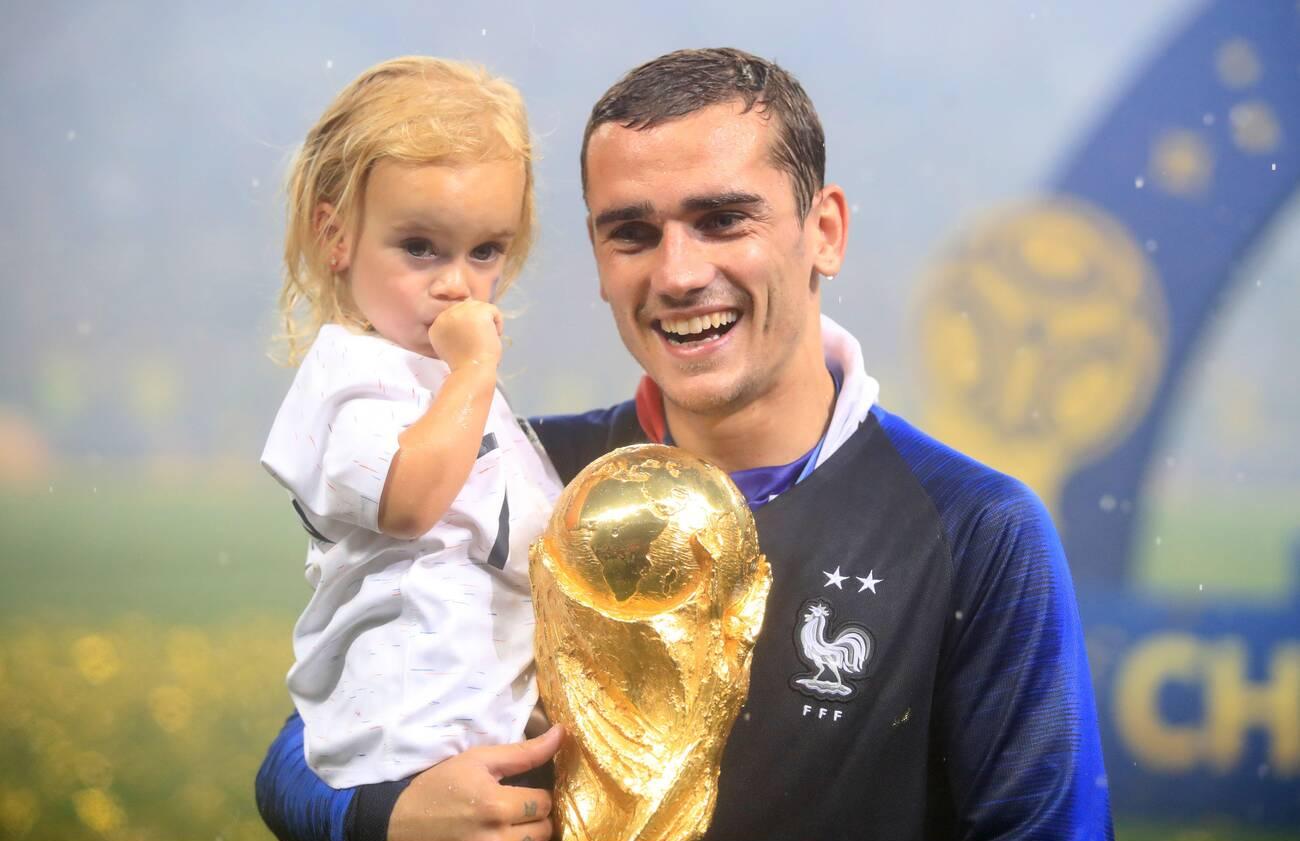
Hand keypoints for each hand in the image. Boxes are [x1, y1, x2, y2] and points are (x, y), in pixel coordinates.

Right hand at [388, 725, 562, 840]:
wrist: (399, 821)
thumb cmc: (439, 786)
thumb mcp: (477, 760)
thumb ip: (523, 751)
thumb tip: (562, 734)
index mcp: (495, 805)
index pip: (544, 802)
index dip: (537, 793)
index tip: (521, 790)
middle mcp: (495, 838)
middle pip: (544, 830)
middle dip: (535, 816)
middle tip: (514, 807)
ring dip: (526, 834)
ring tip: (507, 823)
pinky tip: (499, 833)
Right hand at [428, 300, 503, 370]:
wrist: (472, 370)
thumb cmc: (465, 364)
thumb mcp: (452, 345)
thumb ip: (455, 331)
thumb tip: (470, 320)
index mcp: (436, 325)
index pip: (456, 315)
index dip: (468, 327)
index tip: (471, 342)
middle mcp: (445, 315)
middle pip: (467, 308)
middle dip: (477, 322)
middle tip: (481, 341)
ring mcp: (461, 311)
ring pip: (480, 307)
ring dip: (487, 323)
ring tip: (486, 339)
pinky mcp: (478, 312)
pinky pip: (493, 310)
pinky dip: (498, 323)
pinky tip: (494, 337)